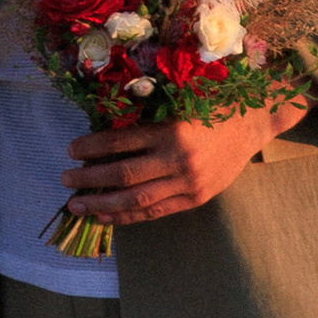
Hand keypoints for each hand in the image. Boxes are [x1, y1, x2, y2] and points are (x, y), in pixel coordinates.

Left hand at [60, 94, 308, 225]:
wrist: (253, 122)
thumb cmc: (212, 104)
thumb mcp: (180, 101)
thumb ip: (148, 115)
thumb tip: (103, 131)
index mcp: (172, 129)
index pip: (121, 142)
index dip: (91, 147)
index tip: (70, 149)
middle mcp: (179, 159)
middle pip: (123, 175)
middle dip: (89, 178)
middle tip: (64, 179)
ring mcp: (188, 183)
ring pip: (137, 200)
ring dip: (102, 204)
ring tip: (77, 204)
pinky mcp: (196, 198)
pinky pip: (156, 212)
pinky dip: (129, 216)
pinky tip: (107, 216)